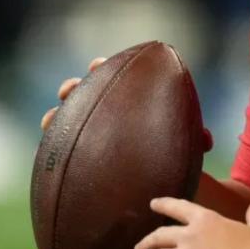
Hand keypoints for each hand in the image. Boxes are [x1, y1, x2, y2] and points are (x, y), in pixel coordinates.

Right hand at [39, 55, 214, 151]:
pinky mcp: (85, 160)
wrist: (170, 184)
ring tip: (49, 120)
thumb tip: (205, 140)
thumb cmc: (178, 155)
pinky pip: (65, 154)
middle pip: (85, 96)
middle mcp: (110, 117)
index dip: (101, 68)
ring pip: (69, 122)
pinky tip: (44, 157)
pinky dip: (54, 152)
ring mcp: (95, 137)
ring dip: (56, 118)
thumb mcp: (189, 145)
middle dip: (74, 88)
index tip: (95, 64)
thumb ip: (195, 138)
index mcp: (132, 102)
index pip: (113, 78)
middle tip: (69, 89)